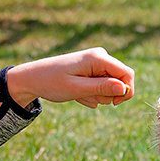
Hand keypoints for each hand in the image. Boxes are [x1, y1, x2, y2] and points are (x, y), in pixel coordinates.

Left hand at [6, 48, 135, 107]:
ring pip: (112, 86)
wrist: (32, 79)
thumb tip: (124, 88)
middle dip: (109, 94)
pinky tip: (78, 93)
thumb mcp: (77, 88)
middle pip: (121, 80)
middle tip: (89, 97)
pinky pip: (102, 86)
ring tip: (80, 95)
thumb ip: (101, 87)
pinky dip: (92, 93)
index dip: (126, 91)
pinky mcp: (93, 70)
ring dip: (99, 95)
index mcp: (98, 57)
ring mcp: (97, 63)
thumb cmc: (52, 82)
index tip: (115, 104)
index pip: (127, 74)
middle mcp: (100, 56)